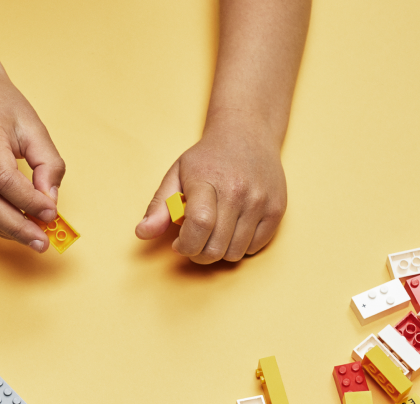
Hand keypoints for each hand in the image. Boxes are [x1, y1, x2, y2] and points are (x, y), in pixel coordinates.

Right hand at [0, 67, 65, 251]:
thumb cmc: (2, 106)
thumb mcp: (35, 128)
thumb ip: (48, 165)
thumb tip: (49, 201)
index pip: (5, 179)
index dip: (29, 202)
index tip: (51, 214)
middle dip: (18, 228)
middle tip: (42, 242)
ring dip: (7, 230)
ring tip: (32, 238)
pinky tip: (13, 229)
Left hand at [135, 125, 286, 262]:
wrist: (248, 133)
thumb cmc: (209, 158)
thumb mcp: (178, 173)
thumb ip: (159, 206)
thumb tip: (142, 233)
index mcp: (208, 180)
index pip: (198, 226)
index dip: (186, 245)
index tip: (180, 243)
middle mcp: (237, 191)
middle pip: (215, 248)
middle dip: (200, 254)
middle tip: (196, 241)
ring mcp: (260, 201)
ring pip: (235, 253)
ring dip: (221, 251)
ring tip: (215, 233)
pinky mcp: (277, 209)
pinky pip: (255, 248)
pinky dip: (242, 246)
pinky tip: (235, 228)